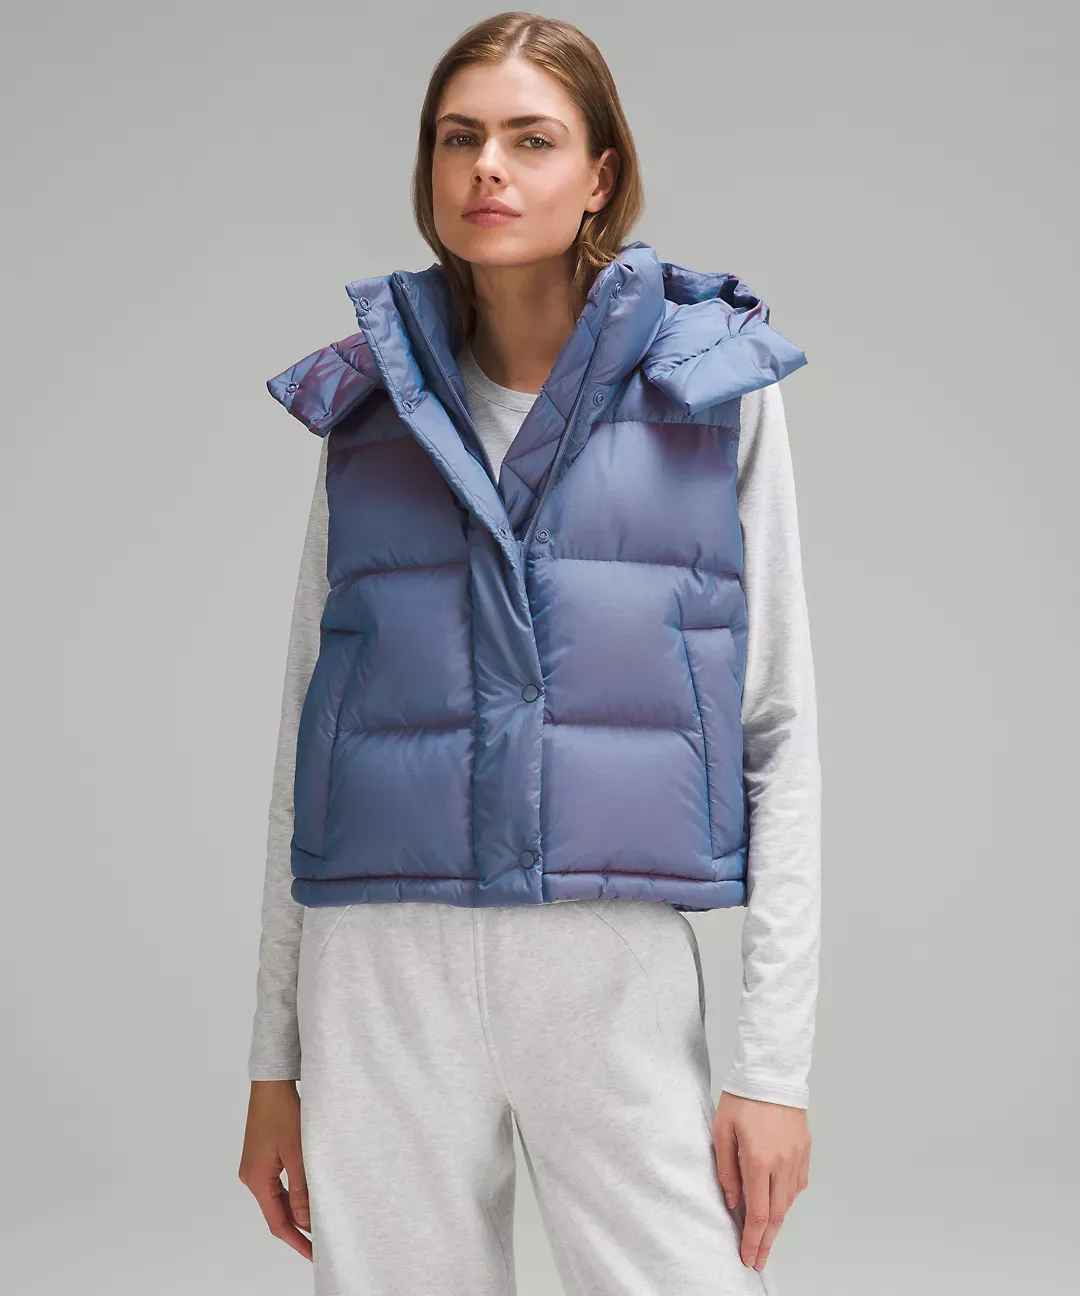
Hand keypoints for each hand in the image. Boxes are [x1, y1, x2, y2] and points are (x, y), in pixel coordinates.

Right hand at [238, 1080, 312, 1260]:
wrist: (272, 1085)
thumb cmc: (283, 1112)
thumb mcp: (298, 1153)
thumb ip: (302, 1188)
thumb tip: (306, 1219)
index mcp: (257, 1180)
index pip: (277, 1222)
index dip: (296, 1240)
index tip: (313, 1254)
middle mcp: (251, 1177)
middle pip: (275, 1212)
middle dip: (297, 1228)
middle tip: (319, 1242)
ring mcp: (254, 1167)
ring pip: (276, 1198)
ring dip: (295, 1210)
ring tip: (317, 1221)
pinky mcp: (260, 1157)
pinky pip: (276, 1184)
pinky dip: (291, 1193)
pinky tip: (305, 1196)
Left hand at [710, 1089, 810, 1271]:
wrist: (771, 1072)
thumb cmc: (742, 1098)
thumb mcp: (722, 1131)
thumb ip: (726, 1170)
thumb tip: (733, 1202)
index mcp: (759, 1160)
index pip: (757, 1213)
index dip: (753, 1240)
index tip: (748, 1257)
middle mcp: (782, 1163)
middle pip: (776, 1214)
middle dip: (766, 1241)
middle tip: (759, 1260)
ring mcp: (796, 1157)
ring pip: (788, 1201)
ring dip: (777, 1222)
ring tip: (765, 1237)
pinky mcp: (804, 1149)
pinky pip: (798, 1184)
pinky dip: (788, 1199)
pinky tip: (778, 1205)